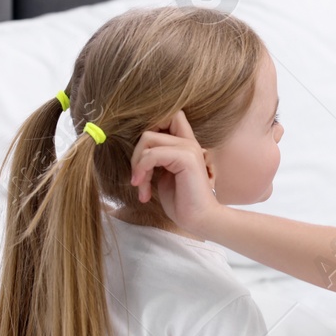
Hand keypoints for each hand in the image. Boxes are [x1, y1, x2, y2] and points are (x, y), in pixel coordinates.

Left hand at [129, 109, 218, 234]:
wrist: (198, 219)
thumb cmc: (181, 202)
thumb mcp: (164, 174)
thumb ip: (156, 158)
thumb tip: (138, 149)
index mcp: (185, 144)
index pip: (170, 116)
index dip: (151, 128)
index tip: (143, 157)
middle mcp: (188, 142)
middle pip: (151, 128)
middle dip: (137, 152)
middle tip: (137, 177)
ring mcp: (189, 148)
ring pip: (148, 138)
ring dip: (137, 164)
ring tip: (141, 186)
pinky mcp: (186, 158)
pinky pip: (152, 155)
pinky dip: (141, 170)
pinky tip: (143, 189)